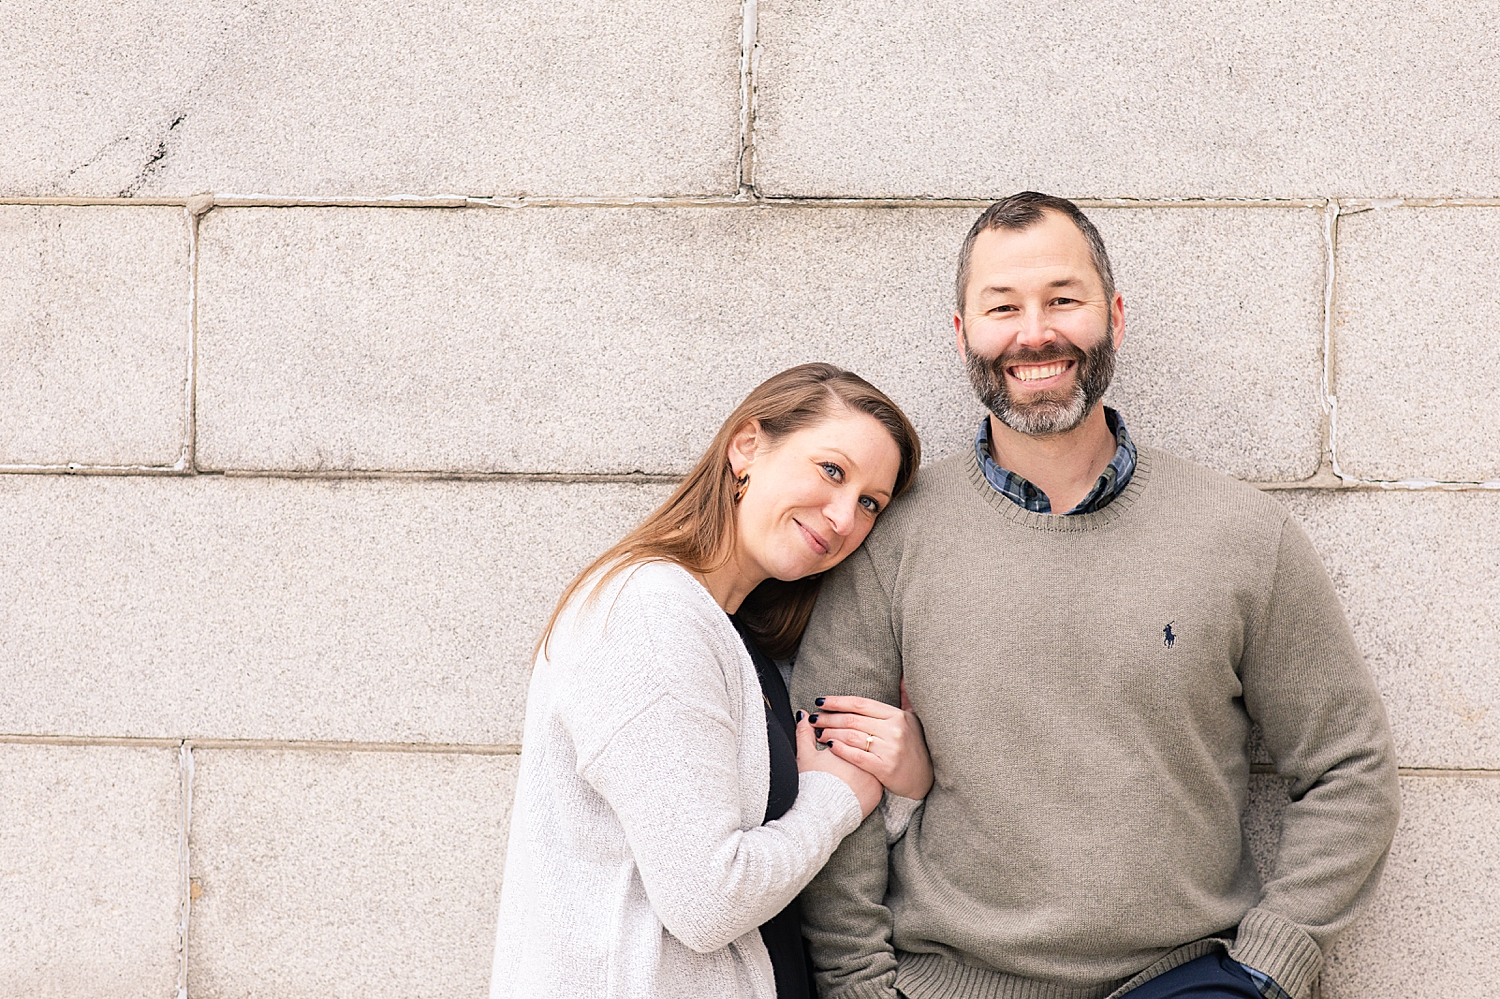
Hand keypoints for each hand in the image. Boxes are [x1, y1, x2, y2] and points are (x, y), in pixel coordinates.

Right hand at [795, 711, 881, 816]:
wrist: (820, 816)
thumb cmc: (811, 785)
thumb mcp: (805, 756)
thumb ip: (804, 733)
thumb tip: (802, 715)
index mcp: (848, 745)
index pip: (849, 730)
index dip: (838, 729)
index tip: (829, 736)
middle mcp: (866, 756)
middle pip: (863, 742)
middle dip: (851, 739)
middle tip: (838, 749)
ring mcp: (874, 774)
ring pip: (872, 759)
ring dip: (863, 755)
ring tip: (847, 765)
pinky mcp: (877, 791)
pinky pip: (875, 777)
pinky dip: (867, 774)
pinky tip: (857, 776)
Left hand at [808, 678, 932, 799]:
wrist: (925, 780)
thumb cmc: (914, 747)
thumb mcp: (913, 719)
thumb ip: (905, 698)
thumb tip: (903, 675)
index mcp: (897, 716)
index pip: (860, 703)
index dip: (837, 701)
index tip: (820, 702)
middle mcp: (894, 730)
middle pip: (852, 720)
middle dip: (828, 718)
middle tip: (813, 718)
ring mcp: (890, 749)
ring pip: (851, 736)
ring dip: (830, 733)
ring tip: (817, 732)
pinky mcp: (884, 768)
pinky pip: (856, 756)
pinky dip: (840, 749)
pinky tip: (828, 746)